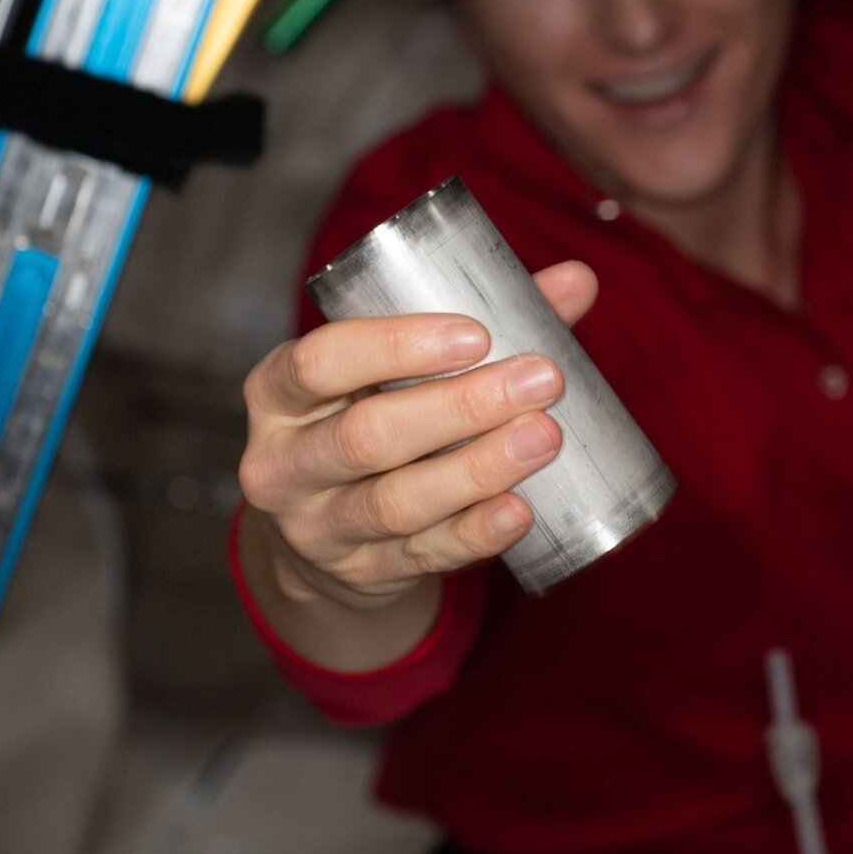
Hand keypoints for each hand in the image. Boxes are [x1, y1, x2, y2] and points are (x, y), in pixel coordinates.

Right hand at [239, 261, 597, 609]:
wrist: (326, 534)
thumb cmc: (369, 417)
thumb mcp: (387, 371)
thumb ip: (472, 325)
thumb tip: (574, 280)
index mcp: (278, 391)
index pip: (320, 361)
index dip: (395, 346)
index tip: (476, 334)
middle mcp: (284, 463)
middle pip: (367, 436)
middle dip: (461, 407)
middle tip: (541, 379)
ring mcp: (319, 527)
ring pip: (397, 502)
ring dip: (478, 469)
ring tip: (545, 436)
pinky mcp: (363, 573)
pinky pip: (424, 555)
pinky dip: (476, 534)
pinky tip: (520, 511)